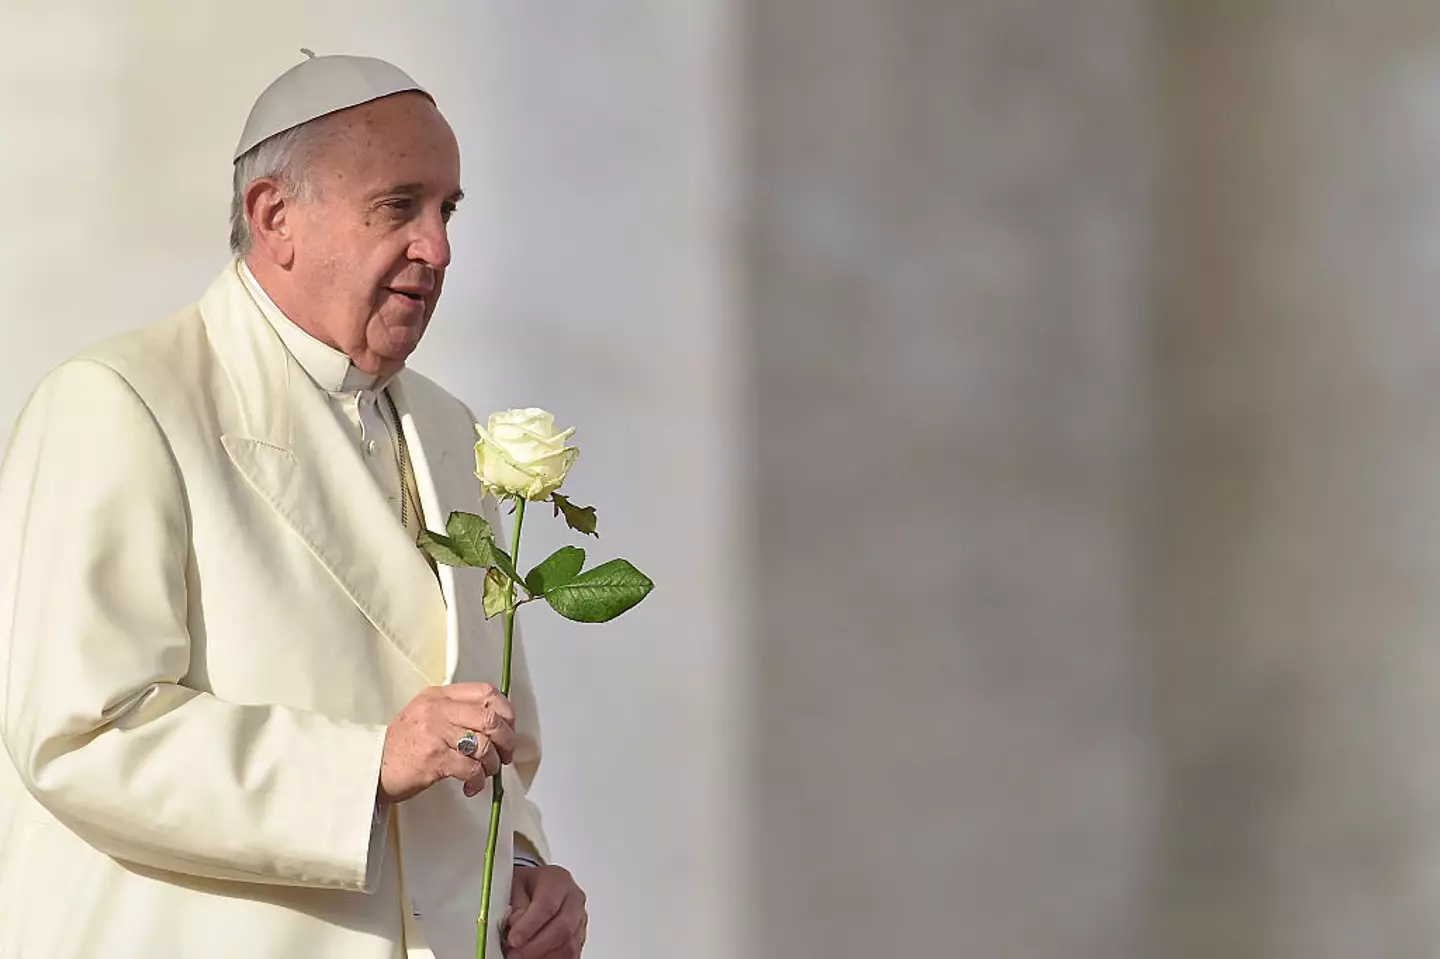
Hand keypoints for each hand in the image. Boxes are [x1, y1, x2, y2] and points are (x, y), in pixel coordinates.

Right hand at [379, 683, 516, 803]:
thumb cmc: (401, 745)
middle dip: (506, 740)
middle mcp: (438, 709)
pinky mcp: (434, 758)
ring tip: (486, 773)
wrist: (371, 768)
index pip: (486, 692)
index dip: (506, 712)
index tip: (510, 728)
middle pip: (490, 719)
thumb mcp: (425, 715)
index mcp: (439, 695)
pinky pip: (471, 768)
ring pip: (484, 745)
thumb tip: (496, 725)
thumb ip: (455, 712)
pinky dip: (478, 780)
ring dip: (492, 764)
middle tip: (506, 755)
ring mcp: (436, 732)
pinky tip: (472, 786)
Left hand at [505, 864, 586, 958]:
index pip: (547, 905)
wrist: (534, 889)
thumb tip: (517, 924)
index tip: (513, 939)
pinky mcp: (579, 939)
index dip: (530, 925)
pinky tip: (535, 958)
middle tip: (515, 954)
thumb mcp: (513, 886)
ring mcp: (579, 921)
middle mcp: (574, 899)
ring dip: (543, 956)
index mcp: (557, 880)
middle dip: (536, 946)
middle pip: (563, 928)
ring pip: (568, 946)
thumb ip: (516, 905)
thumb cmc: (525, 887)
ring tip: (521, 957)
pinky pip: (571, 956)